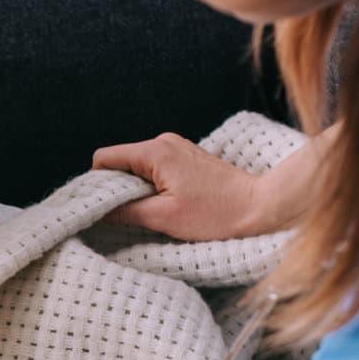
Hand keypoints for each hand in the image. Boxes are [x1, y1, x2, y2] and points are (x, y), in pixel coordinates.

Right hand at [92, 133, 265, 240]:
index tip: (104, 207)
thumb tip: (99, 210)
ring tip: (155, 211)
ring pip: (138, 166)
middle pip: (121, 161)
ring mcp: (177, 147)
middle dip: (118, 187)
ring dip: (138, 189)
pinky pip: (156, 167)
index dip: (98, 184)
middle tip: (130, 214)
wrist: (260, 207)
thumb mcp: (164, 218)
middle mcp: (164, 141)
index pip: (104, 158)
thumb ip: (125, 211)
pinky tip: (169, 204)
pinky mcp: (188, 157)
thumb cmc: (215, 214)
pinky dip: (154, 185)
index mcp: (155, 152)